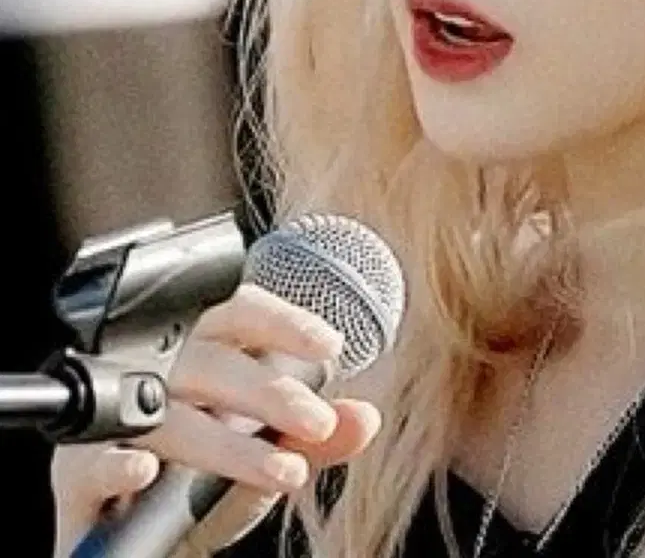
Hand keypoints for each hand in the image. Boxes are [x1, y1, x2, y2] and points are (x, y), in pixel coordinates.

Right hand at [50, 284, 382, 557]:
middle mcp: (150, 373)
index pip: (237, 312)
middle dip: (270, 392)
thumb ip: (316, 438)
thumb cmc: (209, 479)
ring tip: (284, 470)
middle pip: (208, 363)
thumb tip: (365, 418)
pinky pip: (89, 465)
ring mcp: (110, 424)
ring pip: (163, 416)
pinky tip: (148, 471)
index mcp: (199, 349)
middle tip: (317, 422)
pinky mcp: (77, 477)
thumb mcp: (271, 456)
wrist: (149, 547)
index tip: (331, 345)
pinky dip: (118, 465)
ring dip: (225, 442)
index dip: (283, 321)